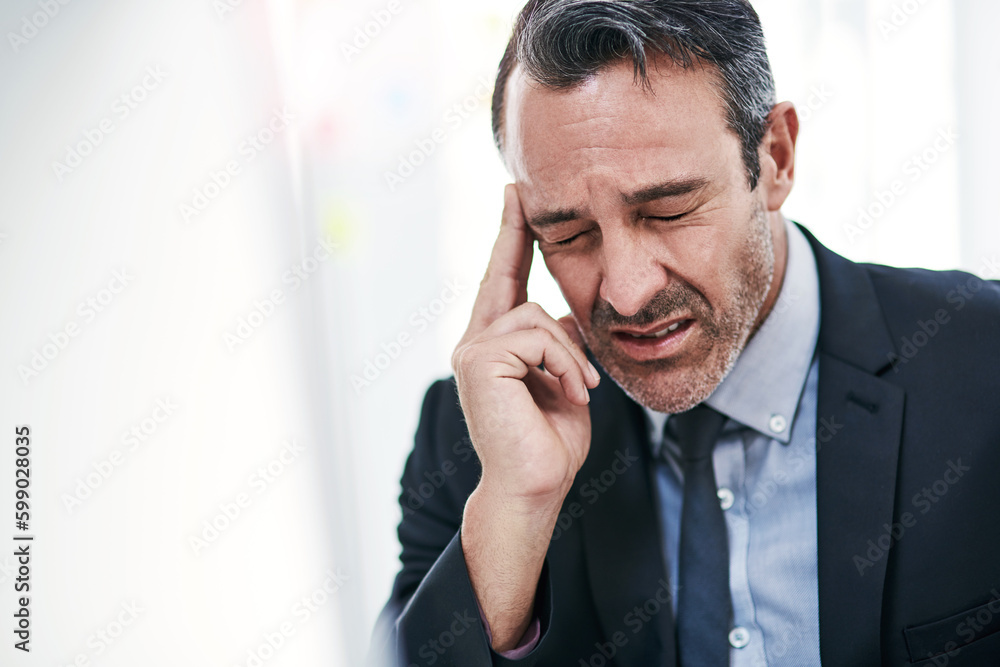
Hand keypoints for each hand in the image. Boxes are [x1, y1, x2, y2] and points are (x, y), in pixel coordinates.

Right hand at [453, 184, 600, 650]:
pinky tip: (571, 392)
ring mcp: (471, 350)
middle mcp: (474, 343)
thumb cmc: (550, 443)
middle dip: (514, 232)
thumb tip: (568, 316)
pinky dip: (565, 363)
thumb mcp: (565, 382)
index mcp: (494, 347)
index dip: (509, 240)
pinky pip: (537, 336)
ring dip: (570, 353)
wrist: (535, 486)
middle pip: (502, 275)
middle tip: (516, 191)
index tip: (514, 200)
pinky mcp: (478, 361)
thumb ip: (561, 346)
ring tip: (580, 389)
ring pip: (535, 314)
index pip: (503, 283)